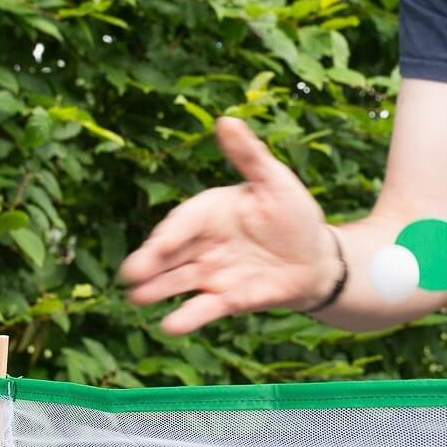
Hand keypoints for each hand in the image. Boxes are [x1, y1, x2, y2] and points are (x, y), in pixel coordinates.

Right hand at [118, 117, 339, 333]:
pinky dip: (189, 317)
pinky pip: (204, 308)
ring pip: (179, 282)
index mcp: (210, 211)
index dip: (172, 233)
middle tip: (130, 274)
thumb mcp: (276, 182)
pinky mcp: (226, 299)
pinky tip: (171, 326)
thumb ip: (250, 157)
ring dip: (159, 290)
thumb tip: (227, 120)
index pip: (185, 221)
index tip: (160, 244)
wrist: (315, 259)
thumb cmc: (294, 216)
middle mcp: (203, 243)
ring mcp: (212, 273)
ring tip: (137, 298)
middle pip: (171, 253)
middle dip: (150, 263)